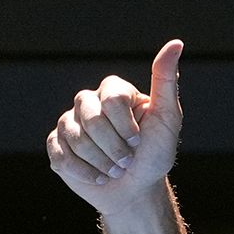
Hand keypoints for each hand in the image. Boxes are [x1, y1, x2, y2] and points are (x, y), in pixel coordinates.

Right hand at [46, 40, 184, 216]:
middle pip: (92, 118)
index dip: (126, 125)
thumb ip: (166, 81)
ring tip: (114, 169)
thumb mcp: (167, 118)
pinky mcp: (56, 145)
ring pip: (75, 138)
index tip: (139, 139)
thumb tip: (176, 43)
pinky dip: (83, 171)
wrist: (136, 189)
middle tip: (127, 160)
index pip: (112, 99)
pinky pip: (60, 154)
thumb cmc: (155, 153)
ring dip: (101, 162)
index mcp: (114, 91)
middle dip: (114, 147)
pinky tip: (98, 176)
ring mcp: (70, 123)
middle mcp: (89, 102)